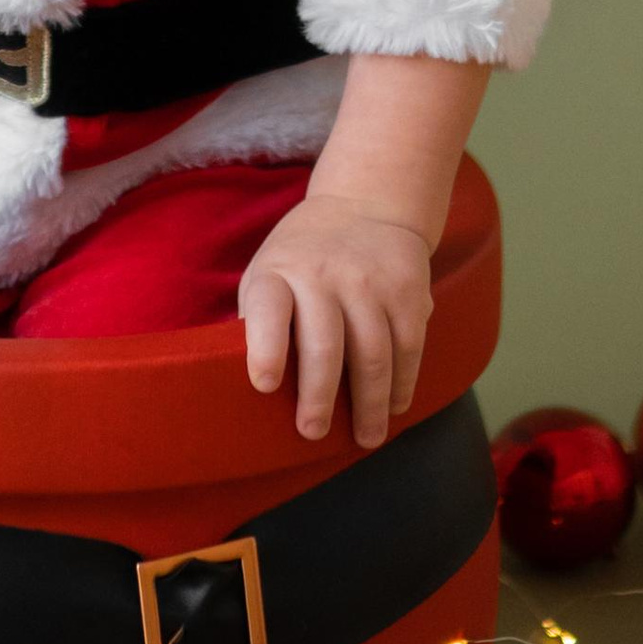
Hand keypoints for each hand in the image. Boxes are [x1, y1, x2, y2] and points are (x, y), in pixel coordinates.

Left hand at [236, 201, 433, 448]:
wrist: (366, 205)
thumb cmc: (301, 258)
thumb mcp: (267, 272)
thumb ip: (258, 320)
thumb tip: (235, 383)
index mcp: (278, 272)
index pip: (269, 308)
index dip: (266, 346)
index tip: (264, 385)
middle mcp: (322, 274)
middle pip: (324, 343)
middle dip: (319, 395)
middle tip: (313, 432)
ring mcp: (368, 281)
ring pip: (372, 352)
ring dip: (369, 403)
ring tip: (365, 438)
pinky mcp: (407, 289)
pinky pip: (408, 345)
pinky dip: (403, 383)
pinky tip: (394, 407)